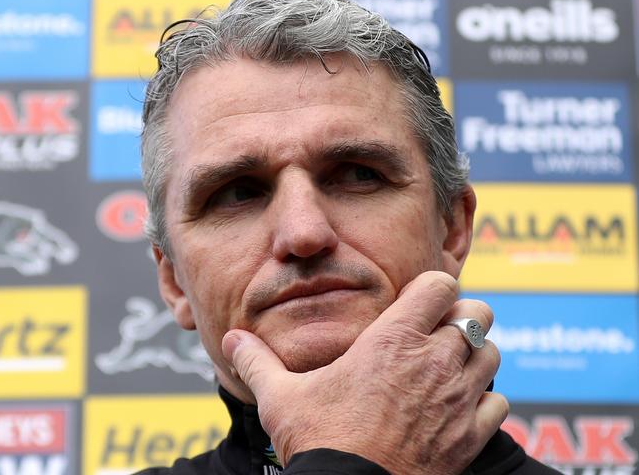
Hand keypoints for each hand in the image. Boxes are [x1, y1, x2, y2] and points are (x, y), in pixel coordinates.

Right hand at [222, 271, 507, 473]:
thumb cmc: (321, 443)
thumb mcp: (281, 398)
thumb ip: (258, 362)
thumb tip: (232, 340)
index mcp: (393, 340)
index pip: (440, 285)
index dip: (433, 288)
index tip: (418, 301)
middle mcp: (433, 361)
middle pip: (476, 312)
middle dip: (461, 317)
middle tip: (437, 332)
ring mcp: (457, 398)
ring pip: (491, 354)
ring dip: (474, 357)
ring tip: (447, 369)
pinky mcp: (469, 435)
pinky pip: (497, 403)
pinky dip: (483, 402)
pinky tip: (458, 409)